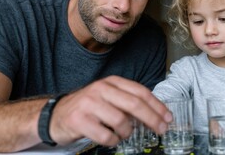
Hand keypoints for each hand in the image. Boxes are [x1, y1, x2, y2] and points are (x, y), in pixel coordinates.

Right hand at [49, 76, 171, 146]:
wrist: (56, 114)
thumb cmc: (88, 107)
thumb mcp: (108, 98)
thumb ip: (128, 102)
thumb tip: (155, 114)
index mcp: (111, 82)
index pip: (140, 92)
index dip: (157, 105)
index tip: (168, 117)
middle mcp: (101, 90)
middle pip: (134, 105)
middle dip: (152, 119)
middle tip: (161, 130)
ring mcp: (89, 104)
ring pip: (121, 121)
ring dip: (127, 132)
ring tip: (123, 134)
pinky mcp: (80, 120)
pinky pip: (106, 135)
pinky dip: (113, 141)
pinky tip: (110, 138)